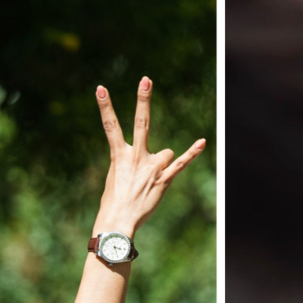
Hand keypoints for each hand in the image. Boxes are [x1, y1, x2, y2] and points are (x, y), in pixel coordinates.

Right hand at [93, 77, 205, 237]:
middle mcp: (135, 158)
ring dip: (164, 164)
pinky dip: (192, 153)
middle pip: (141, 122)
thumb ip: (130, 161)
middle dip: (143, 99)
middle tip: (146, 79)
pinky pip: (181, 163)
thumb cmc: (114, 202)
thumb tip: (151, 156)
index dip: (105, 106)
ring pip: (167, 152)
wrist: (118, 223)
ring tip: (152, 182)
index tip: (101, 88)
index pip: (110, 126)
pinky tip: (201, 142)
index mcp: (118, 156)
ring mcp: (151, 168)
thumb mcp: (115, 177)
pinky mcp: (164, 180)